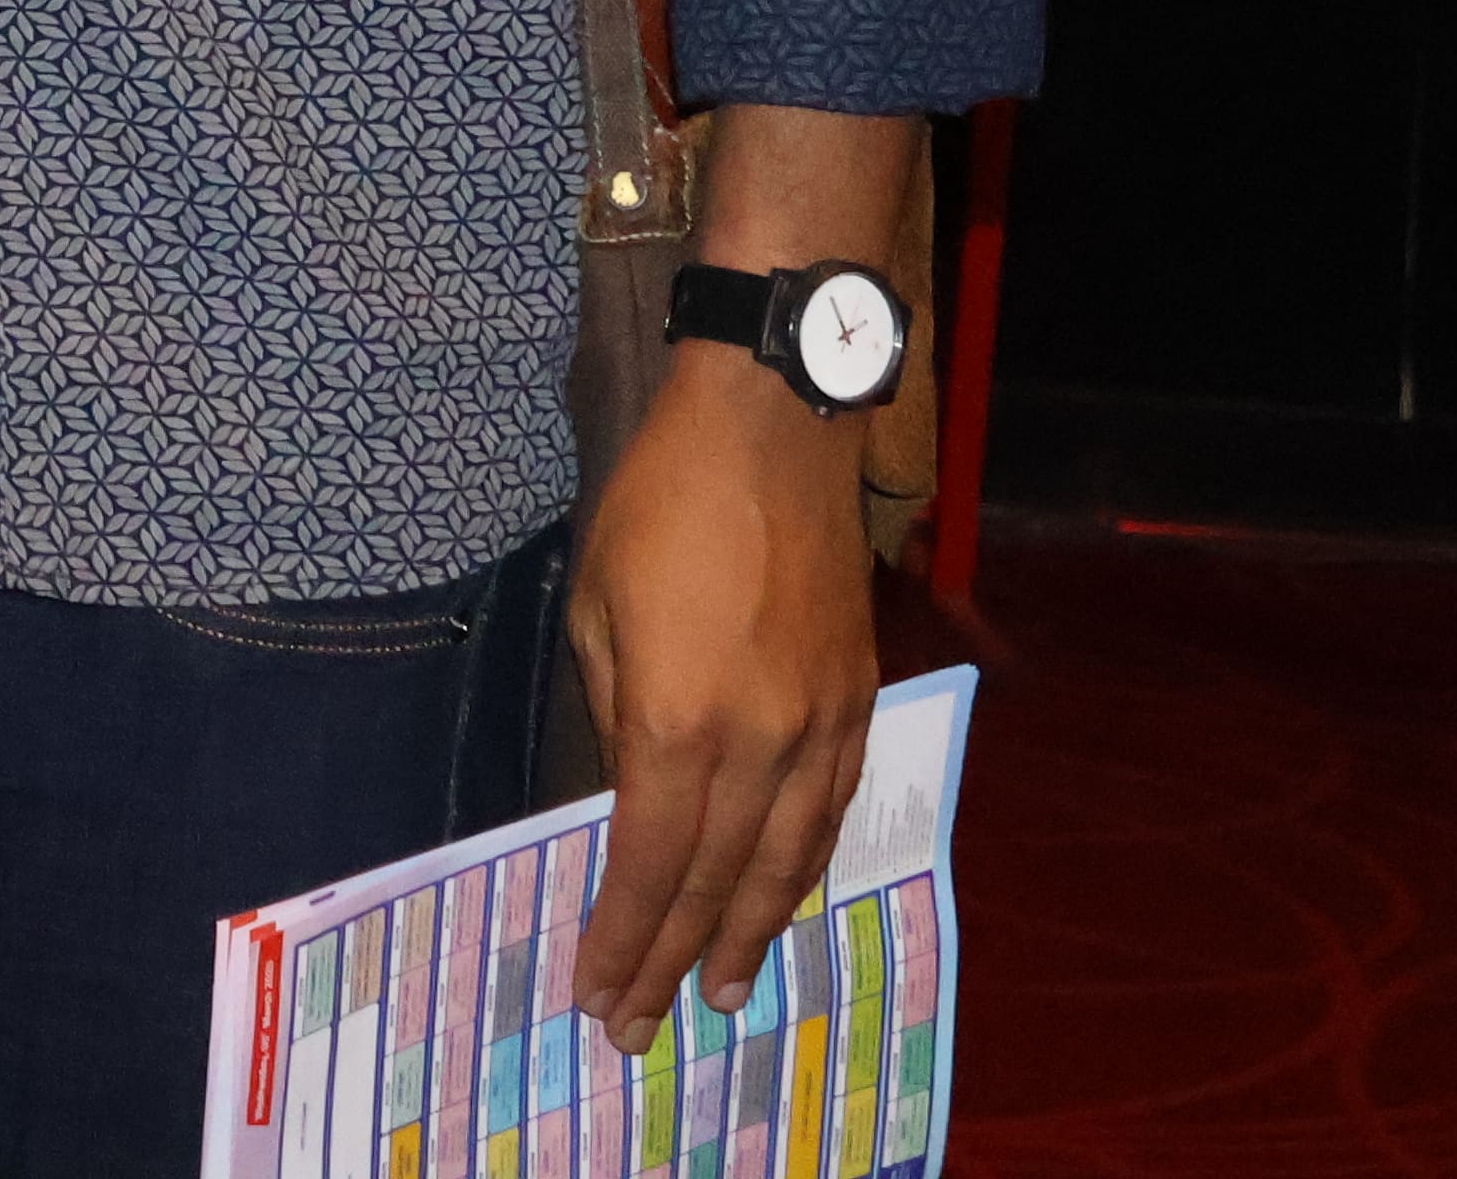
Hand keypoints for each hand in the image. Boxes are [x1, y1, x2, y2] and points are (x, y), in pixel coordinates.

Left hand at [567, 345, 879, 1042]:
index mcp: (678, 721)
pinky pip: (831, 811)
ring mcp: (822, 726)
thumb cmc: (660, 503)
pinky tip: (780, 898)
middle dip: (676, 961)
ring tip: (723, 992)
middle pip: (715, 881)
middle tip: (646, 1028)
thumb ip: (614, 708)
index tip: (598, 993)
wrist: (772, 428)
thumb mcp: (596, 605)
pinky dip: (802, 868)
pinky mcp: (859, 702)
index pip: (647, 862)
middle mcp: (760, 741)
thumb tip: (623, 788)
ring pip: (786, 861)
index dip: (624, 937)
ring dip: (750, 934)